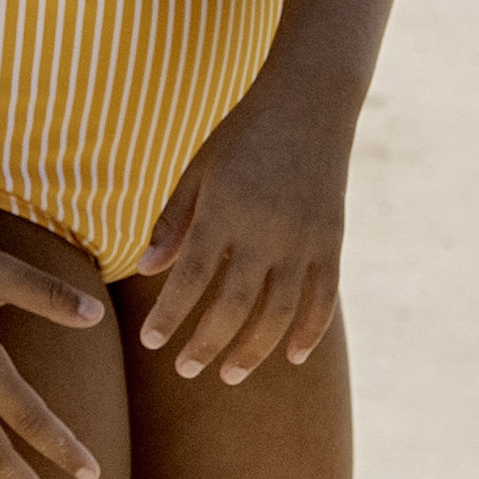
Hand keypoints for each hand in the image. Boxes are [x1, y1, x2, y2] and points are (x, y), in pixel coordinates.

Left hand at [129, 98, 353, 386]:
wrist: (310, 103)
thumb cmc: (244, 135)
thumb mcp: (199, 170)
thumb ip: (174, 221)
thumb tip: (147, 272)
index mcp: (224, 210)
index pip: (192, 278)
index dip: (171, 316)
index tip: (152, 343)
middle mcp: (264, 230)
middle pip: (233, 306)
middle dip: (207, 345)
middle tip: (186, 369)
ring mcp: (303, 238)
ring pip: (278, 313)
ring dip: (253, 350)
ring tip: (230, 375)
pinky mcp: (332, 240)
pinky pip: (324, 297)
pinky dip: (310, 331)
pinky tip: (293, 356)